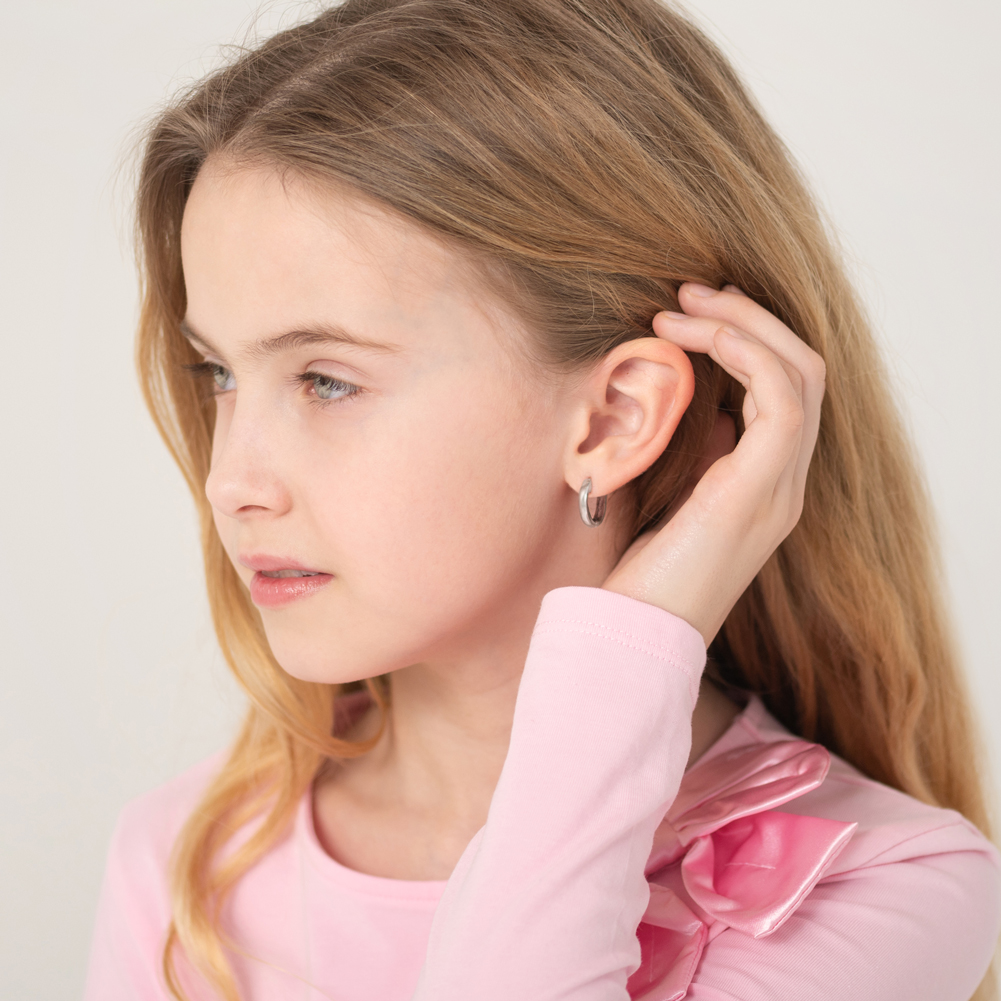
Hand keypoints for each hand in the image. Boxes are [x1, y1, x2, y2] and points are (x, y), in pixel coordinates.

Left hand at [601, 282, 825, 647]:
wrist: (635, 635)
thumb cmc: (639, 573)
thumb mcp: (672, 501)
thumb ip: (701, 459)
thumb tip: (709, 413)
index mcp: (765, 484)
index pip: (787, 390)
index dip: (748, 339)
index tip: (690, 314)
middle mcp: (784, 483)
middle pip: (803, 369)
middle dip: (748, 318)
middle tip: (689, 290)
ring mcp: (778, 489)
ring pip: (800, 374)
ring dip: (742, 326)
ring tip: (681, 306)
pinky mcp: (757, 493)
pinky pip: (781, 400)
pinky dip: (745, 355)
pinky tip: (694, 341)